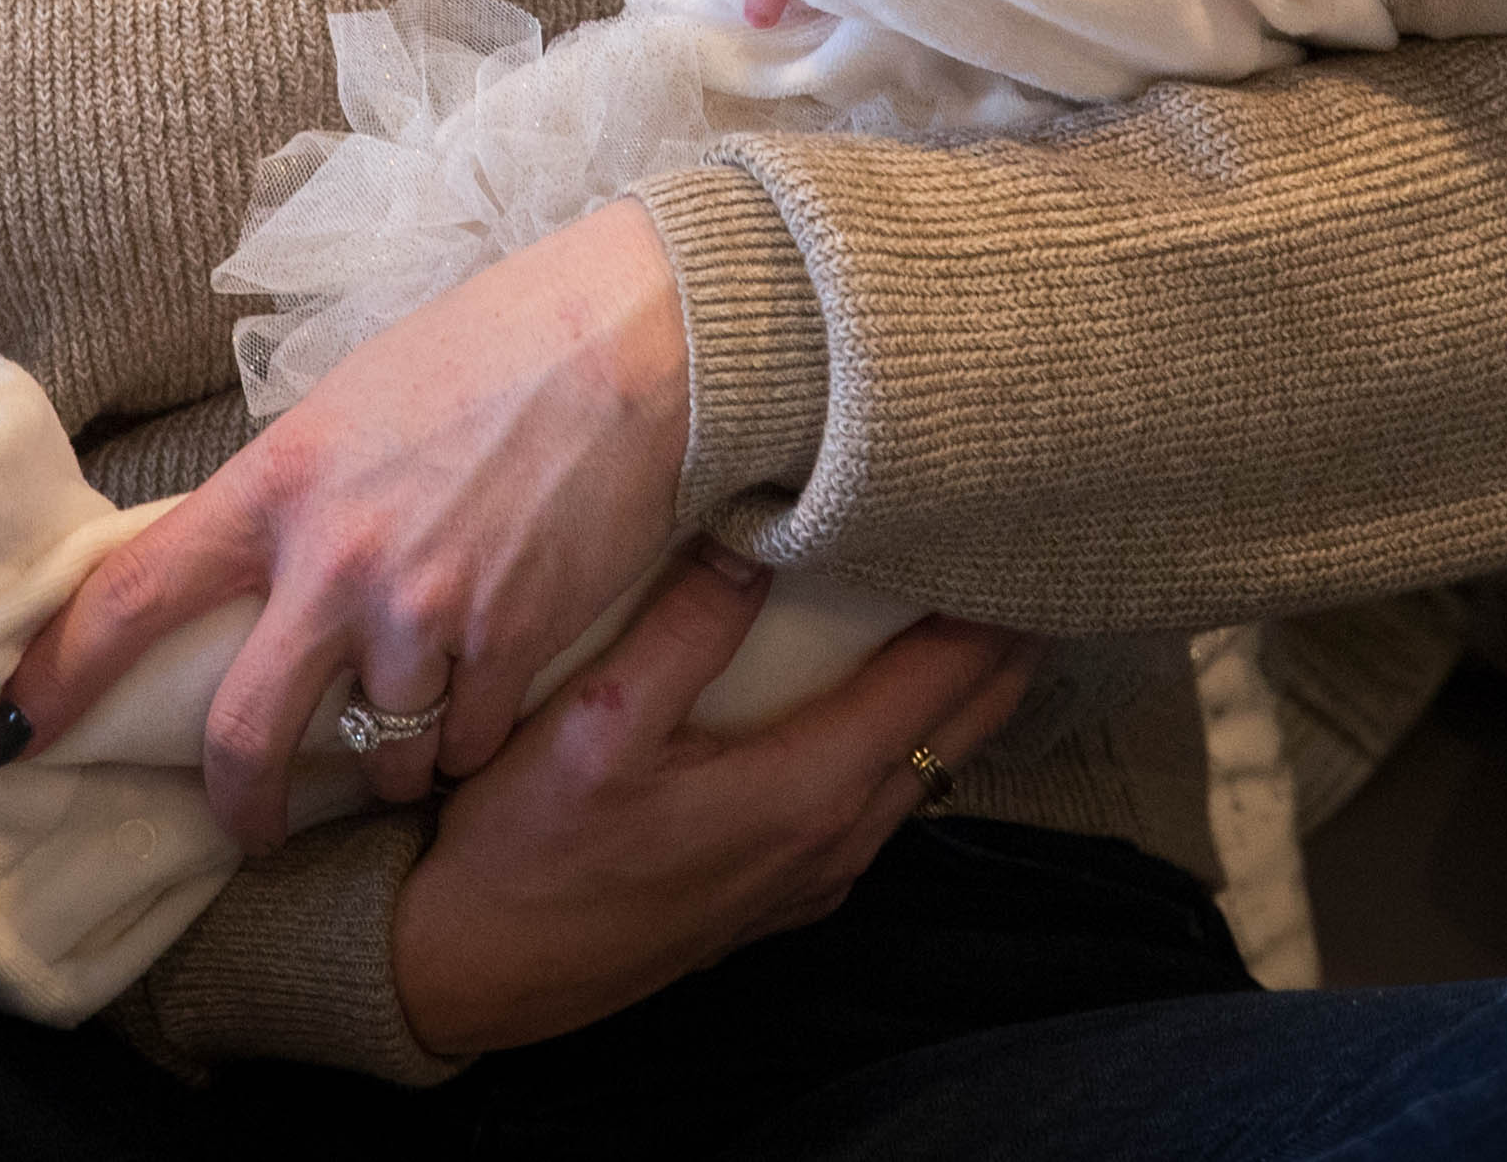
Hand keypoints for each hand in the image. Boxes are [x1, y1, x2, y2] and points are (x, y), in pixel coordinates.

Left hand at [6, 204, 691, 846]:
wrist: (631, 342)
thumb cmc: (492, 349)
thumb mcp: (350, 402)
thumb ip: (293, 492)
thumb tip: (257, 561)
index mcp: (275, 486)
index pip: (131, 599)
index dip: (60, 676)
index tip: (18, 727)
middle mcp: (334, 563)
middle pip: (243, 735)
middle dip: (237, 805)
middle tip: (248, 828)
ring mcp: (424, 614)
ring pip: (380, 754)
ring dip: (393, 765)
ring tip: (415, 738)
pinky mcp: (510, 644)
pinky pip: (466, 744)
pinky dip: (468, 745)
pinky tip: (483, 709)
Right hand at [389, 552, 1037, 1056]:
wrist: (470, 975)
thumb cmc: (523, 850)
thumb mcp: (594, 722)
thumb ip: (685, 625)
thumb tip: (756, 530)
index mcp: (803, 791)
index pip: (940, 683)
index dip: (994, 609)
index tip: (1030, 540)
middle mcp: (830, 842)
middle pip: (958, 732)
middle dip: (1003, 651)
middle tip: (1035, 566)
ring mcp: (808, 880)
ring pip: (923, 775)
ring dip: (960, 701)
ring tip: (980, 622)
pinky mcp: (776, 897)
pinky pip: (878, 810)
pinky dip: (908, 747)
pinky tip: (884, 714)